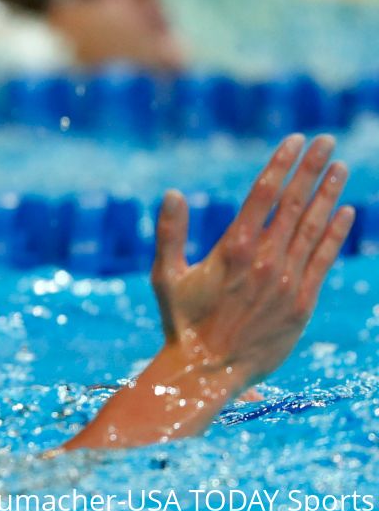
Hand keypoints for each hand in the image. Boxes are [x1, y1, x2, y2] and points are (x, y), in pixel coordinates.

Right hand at [62, 134, 352, 450]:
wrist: (207, 370)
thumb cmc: (181, 322)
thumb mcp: (165, 275)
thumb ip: (169, 232)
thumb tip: (172, 192)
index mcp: (232, 249)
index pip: (264, 194)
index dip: (282, 164)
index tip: (296, 140)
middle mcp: (265, 260)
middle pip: (294, 204)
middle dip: (311, 169)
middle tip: (326, 140)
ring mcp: (287, 281)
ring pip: (313, 228)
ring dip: (328, 194)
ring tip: (340, 167)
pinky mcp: (302, 303)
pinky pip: (323, 260)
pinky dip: (336, 234)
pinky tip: (346, 213)